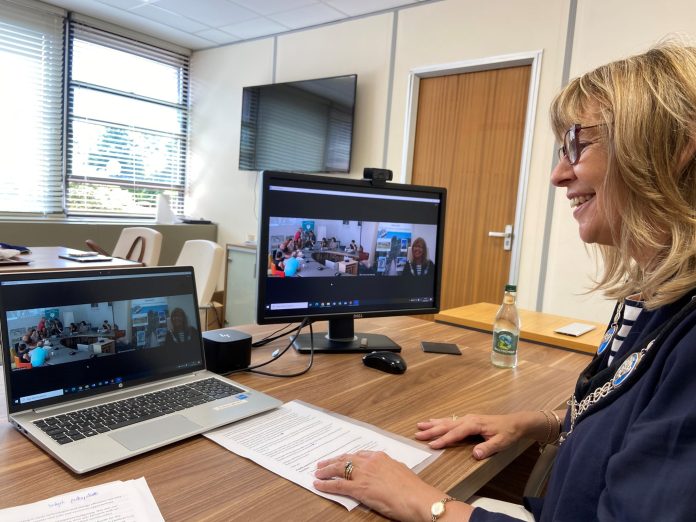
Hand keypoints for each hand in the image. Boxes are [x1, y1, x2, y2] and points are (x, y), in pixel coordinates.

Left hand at [314, 450, 471, 521]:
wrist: (418, 498)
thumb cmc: (414, 489)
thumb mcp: (400, 471)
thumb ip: (389, 469)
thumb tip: (385, 473)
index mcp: (380, 457)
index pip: (358, 454)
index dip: (347, 457)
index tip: (341, 458)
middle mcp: (370, 462)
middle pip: (345, 459)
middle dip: (332, 461)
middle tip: (322, 463)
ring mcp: (364, 474)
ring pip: (338, 469)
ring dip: (325, 470)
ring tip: (317, 472)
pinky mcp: (360, 489)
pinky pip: (338, 485)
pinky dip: (326, 485)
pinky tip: (318, 485)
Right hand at [415, 412, 533, 458]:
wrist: (515, 423)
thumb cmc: (508, 433)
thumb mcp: (501, 443)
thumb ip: (487, 448)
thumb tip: (474, 454)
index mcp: (474, 424)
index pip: (456, 433)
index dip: (443, 439)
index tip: (432, 445)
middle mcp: (468, 419)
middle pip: (447, 425)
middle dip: (432, 430)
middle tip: (417, 434)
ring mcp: (467, 418)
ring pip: (447, 421)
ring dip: (433, 424)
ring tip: (419, 425)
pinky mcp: (468, 420)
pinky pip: (450, 420)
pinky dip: (439, 421)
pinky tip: (432, 421)